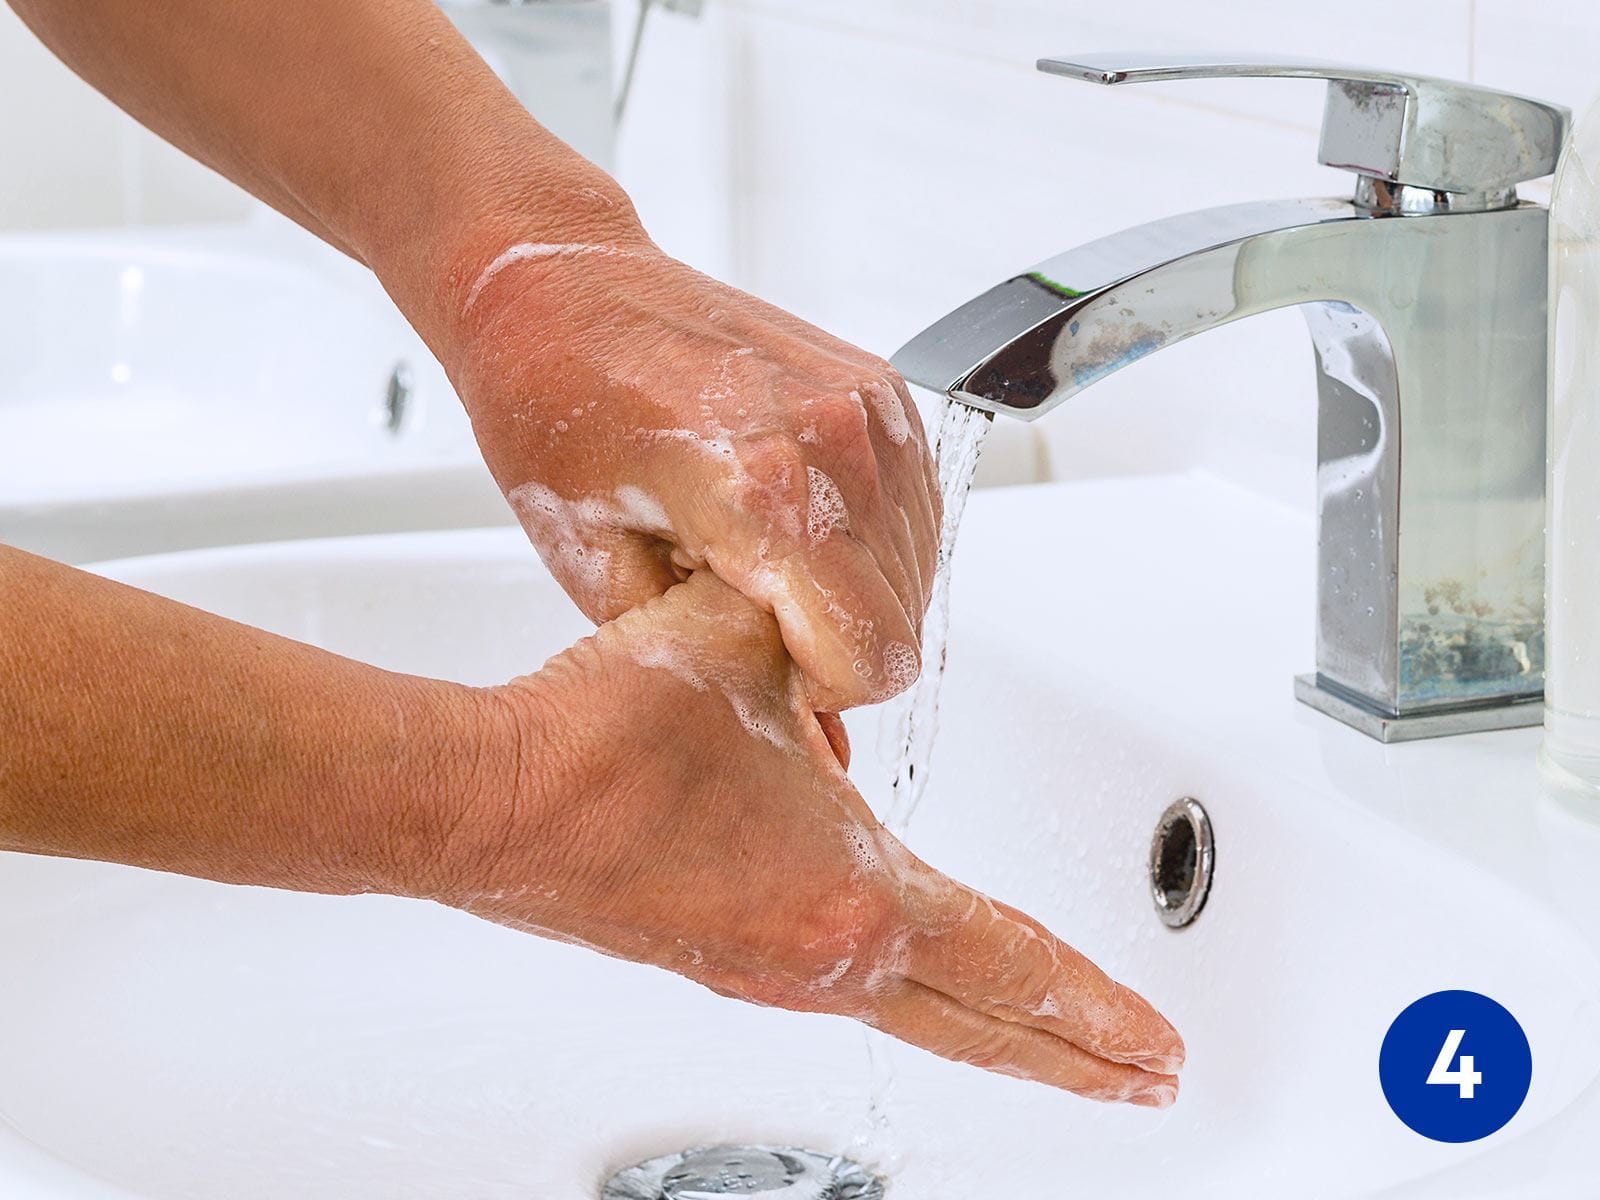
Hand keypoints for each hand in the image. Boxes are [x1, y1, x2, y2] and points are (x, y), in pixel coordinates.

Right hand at [428, 572, 1183, 1104]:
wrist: (490, 800)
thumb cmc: (603, 738)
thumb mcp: (749, 644)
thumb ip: (826, 628)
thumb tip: (844, 618)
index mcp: (850, 891)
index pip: (1015, 960)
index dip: (1098, 1005)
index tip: (1156, 1043)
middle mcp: (816, 953)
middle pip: (982, 1025)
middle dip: (1073, 1054)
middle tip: (1137, 1078)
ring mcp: (762, 969)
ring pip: (915, 1015)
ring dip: (993, 1028)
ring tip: (1043, 1037)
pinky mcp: (714, 958)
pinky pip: (845, 990)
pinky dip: (910, 995)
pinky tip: (900, 970)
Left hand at [446, 239, 939, 710]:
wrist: (559, 287)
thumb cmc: (553, 412)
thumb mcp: (600, 572)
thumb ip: (713, 663)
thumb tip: (809, 745)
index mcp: (762, 491)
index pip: (873, 656)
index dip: (819, 689)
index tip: (758, 660)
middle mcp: (837, 439)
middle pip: (904, 621)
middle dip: (834, 644)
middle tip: (742, 605)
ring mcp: (870, 407)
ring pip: (920, 569)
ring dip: (854, 590)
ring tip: (758, 554)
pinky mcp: (883, 389)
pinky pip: (915, 509)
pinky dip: (868, 539)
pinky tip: (789, 519)